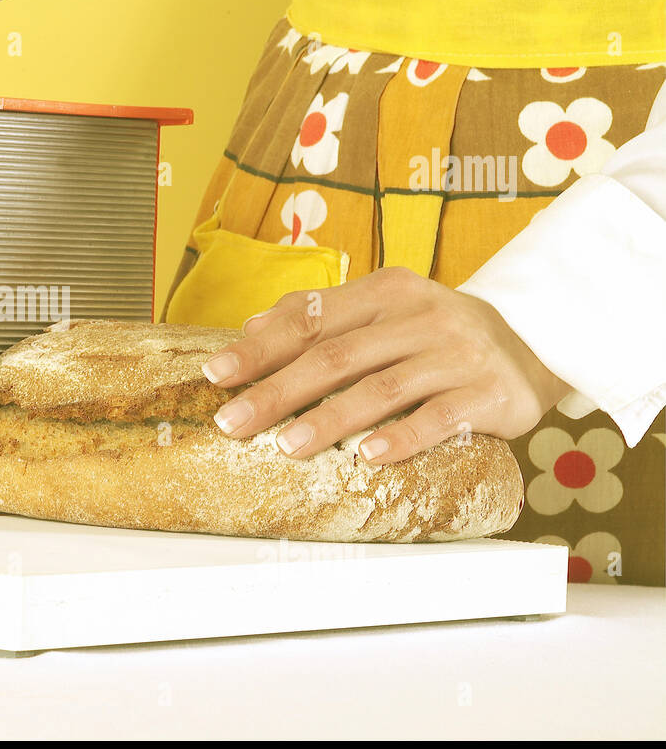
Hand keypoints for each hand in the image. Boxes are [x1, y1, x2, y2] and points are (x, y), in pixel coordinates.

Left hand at [201, 266, 570, 463]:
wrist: (534, 344)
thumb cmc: (434, 334)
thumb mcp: (383, 311)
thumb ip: (320, 315)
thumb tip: (250, 328)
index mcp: (388, 291)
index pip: (312, 319)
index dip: (260, 347)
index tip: (215, 374)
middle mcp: (422, 316)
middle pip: (336, 356)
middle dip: (278, 391)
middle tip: (232, 422)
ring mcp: (458, 355)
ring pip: (382, 388)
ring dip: (330, 419)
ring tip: (285, 447)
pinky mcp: (490, 394)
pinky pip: (441, 418)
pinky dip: (403, 438)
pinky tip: (369, 457)